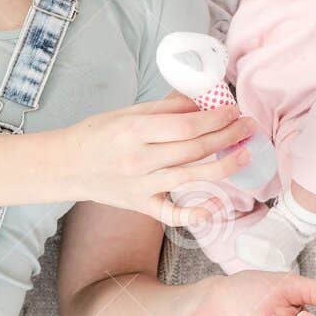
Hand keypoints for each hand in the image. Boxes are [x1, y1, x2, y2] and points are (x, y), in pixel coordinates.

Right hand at [65, 93, 258, 224]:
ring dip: (224, 166)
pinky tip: (217, 208)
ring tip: (245, 154)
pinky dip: (194, 215)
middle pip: (194, 149)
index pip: (186, 126)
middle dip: (227, 136)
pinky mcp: (140, 205)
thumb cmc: (97, 134)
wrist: (65, 165)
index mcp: (135, 131)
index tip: (234, 111)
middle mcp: (139, 160)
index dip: (216, 119)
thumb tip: (200, 101)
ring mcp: (140, 186)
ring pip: (190, 178)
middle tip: (249, 127)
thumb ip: (164, 108)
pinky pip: (171, 215)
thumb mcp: (126, 112)